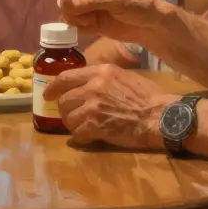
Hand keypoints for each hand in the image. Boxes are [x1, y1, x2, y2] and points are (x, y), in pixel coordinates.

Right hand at [18, 0, 170, 42]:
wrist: (150, 24)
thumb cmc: (136, 3)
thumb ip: (86, 0)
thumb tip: (61, 5)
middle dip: (72, 9)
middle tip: (92, 14)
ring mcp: (86, 6)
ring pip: (66, 15)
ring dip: (78, 21)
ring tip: (97, 21)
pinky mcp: (89, 21)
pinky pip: (74, 26)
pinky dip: (82, 29)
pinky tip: (97, 27)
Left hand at [43, 64, 175, 149]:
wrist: (160, 116)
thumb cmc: (147, 96)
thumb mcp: (123, 76)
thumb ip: (102, 78)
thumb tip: (87, 84)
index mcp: (100, 71)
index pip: (66, 77)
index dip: (53, 87)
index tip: (48, 94)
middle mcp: (93, 86)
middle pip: (64, 99)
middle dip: (65, 110)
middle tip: (71, 116)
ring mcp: (93, 106)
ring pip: (68, 117)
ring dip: (73, 124)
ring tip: (82, 127)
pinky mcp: (95, 125)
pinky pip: (77, 133)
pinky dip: (81, 137)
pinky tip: (90, 137)